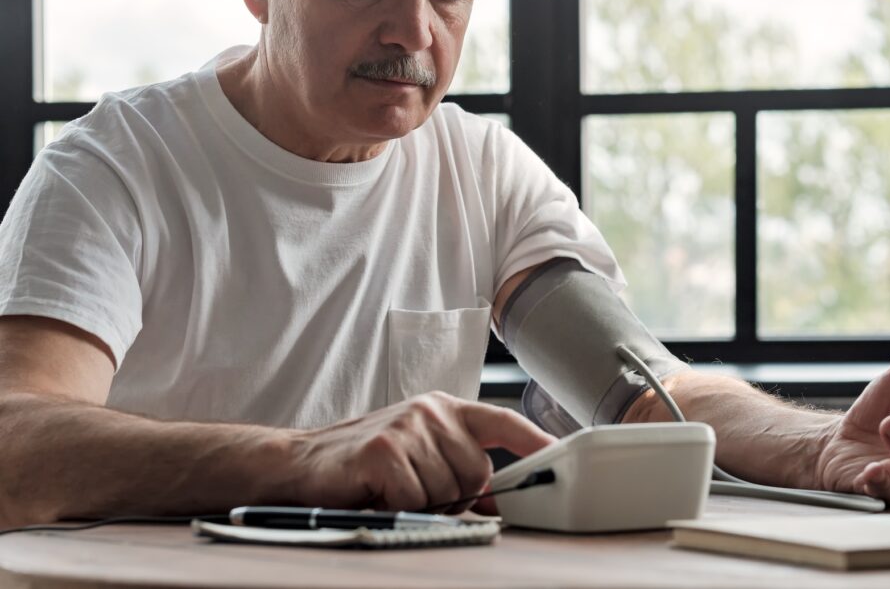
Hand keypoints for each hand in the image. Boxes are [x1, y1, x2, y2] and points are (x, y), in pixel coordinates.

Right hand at [291, 391, 553, 512]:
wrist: (303, 462)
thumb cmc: (368, 462)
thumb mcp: (420, 451)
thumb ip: (460, 463)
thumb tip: (502, 497)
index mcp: (446, 408)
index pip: (503, 422)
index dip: (535, 442)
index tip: (562, 458)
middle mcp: (431, 410)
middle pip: (478, 473)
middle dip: (453, 494)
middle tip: (415, 487)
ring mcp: (407, 426)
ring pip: (447, 490)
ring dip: (421, 501)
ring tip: (393, 487)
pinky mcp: (384, 450)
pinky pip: (415, 499)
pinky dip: (398, 506)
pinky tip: (377, 491)